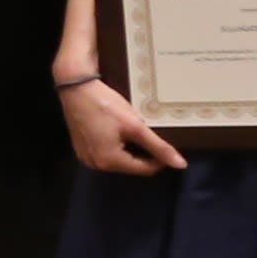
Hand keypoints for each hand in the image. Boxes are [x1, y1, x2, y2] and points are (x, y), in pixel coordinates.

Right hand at [57, 75, 187, 176]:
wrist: (75, 87)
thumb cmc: (105, 105)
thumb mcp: (135, 126)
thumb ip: (158, 147)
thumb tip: (181, 165)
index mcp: (109, 161)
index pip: (145, 170)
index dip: (159, 158)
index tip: (163, 139)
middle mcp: (95, 165)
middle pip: (131, 166)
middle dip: (142, 153)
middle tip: (144, 132)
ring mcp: (86, 157)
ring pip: (119, 161)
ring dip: (129, 149)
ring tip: (130, 129)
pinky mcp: (81, 149)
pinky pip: (106, 154)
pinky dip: (115, 146)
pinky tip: (115, 130)